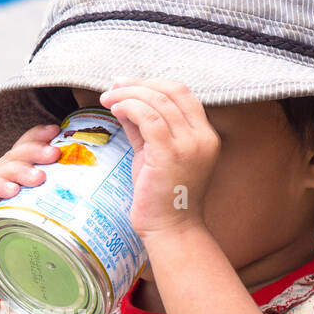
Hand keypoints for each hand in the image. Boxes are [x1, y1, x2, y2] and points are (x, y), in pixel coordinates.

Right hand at [0, 123, 62, 299]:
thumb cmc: (4, 256)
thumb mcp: (33, 236)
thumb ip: (52, 225)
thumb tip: (92, 226)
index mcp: (12, 184)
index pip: (23, 151)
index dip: (37, 138)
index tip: (58, 131)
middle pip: (15, 156)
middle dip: (36, 150)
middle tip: (55, 153)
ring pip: (1, 170)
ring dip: (21, 169)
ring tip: (40, 176)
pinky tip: (11, 189)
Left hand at [99, 78, 218, 240]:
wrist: (171, 230)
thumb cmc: (163, 198)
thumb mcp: (155, 156)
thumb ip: (145, 129)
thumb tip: (125, 104)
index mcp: (205, 135)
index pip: (182, 93)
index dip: (153, 83)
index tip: (127, 84)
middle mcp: (202, 136)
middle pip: (171, 90)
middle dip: (138, 84)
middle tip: (113, 87)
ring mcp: (189, 145)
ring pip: (158, 101)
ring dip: (129, 94)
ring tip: (108, 98)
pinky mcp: (170, 154)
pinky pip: (149, 118)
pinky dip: (130, 107)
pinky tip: (115, 109)